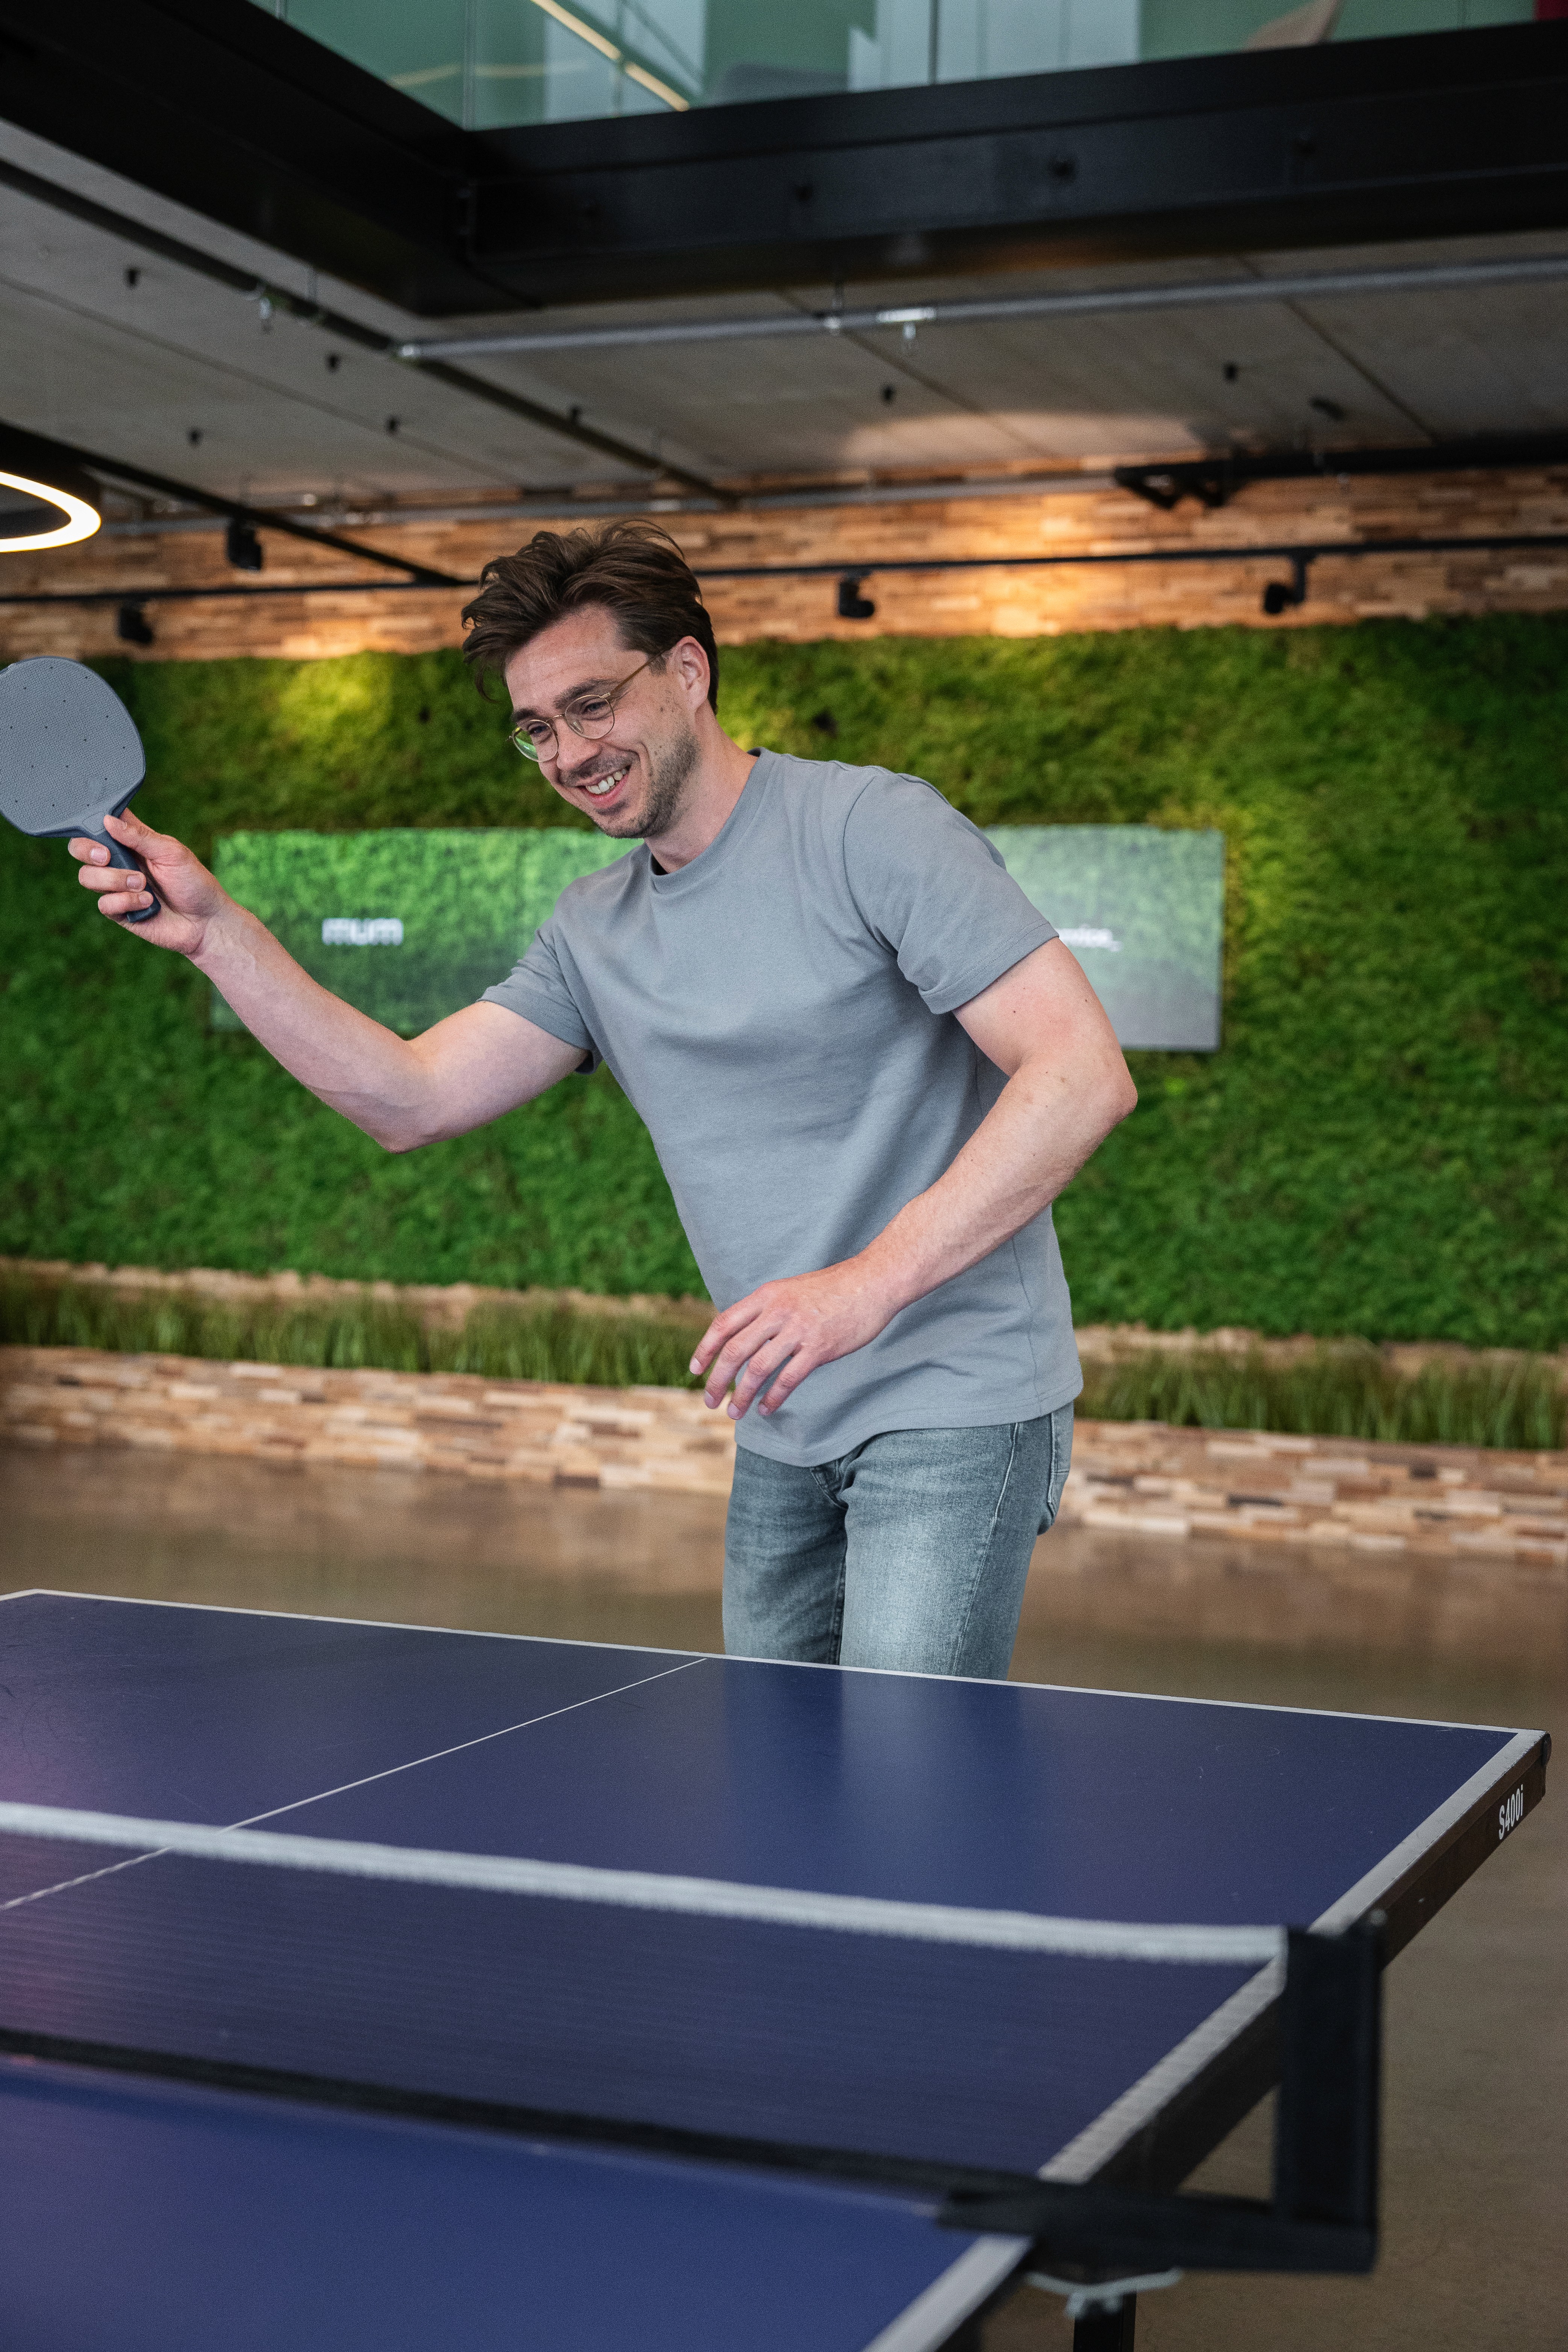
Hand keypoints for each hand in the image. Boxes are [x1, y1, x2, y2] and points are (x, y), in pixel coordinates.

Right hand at [70, 808, 227, 953]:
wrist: (206, 922)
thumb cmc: (194, 883)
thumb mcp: (172, 853)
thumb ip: (139, 836)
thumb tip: (107, 820)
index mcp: (132, 843)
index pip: (100, 825)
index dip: (91, 824)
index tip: (99, 827)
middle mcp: (120, 862)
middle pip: (81, 850)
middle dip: (88, 851)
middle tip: (107, 857)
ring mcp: (117, 887)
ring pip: (87, 877)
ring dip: (114, 880)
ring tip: (143, 885)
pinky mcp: (119, 911)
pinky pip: (104, 903)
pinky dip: (125, 902)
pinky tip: (147, 903)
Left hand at [690, 1258, 902, 1420]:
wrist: (873, 1281)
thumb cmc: (833, 1289)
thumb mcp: (790, 1290)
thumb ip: (767, 1311)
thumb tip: (744, 1337)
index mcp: (767, 1296)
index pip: (723, 1324)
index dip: (704, 1349)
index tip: (695, 1370)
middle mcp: (777, 1311)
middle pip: (734, 1351)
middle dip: (717, 1380)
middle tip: (709, 1401)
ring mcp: (798, 1330)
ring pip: (757, 1369)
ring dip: (741, 1395)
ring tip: (734, 1412)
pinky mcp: (820, 1348)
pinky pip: (788, 1379)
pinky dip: (773, 1398)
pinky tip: (766, 1409)